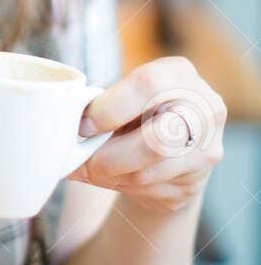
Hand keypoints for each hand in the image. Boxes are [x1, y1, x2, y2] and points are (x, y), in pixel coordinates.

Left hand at [66, 55, 225, 213]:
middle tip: (84, 160)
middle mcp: (204, 109)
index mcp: (179, 74)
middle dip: (109, 156)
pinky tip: (112, 177)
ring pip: (146, 172)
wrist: (168, 150)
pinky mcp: (194, 182)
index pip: (148, 84)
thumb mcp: (124, 99)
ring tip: (90, 169)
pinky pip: (146, 190)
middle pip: (157, 139)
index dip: (110, 108)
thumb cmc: (136, 114)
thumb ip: (101, 105)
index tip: (84, 126)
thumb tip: (60, 127)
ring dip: (107, 175)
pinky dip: (119, 186)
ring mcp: (205, 149)